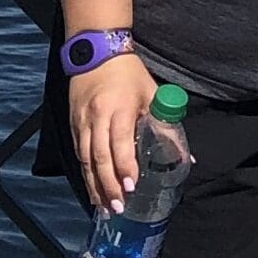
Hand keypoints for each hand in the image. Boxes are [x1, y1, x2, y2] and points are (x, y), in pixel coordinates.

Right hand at [69, 54, 156, 214]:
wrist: (96, 51)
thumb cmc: (129, 73)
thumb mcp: (151, 93)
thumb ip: (166, 124)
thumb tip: (184, 156)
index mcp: (119, 108)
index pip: (119, 142)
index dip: (124, 165)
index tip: (131, 185)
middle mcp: (97, 117)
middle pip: (99, 157)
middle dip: (108, 184)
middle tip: (118, 207)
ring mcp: (82, 122)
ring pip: (85, 160)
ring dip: (94, 185)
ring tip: (104, 206)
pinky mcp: (73, 124)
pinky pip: (78, 154)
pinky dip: (85, 174)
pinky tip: (93, 189)